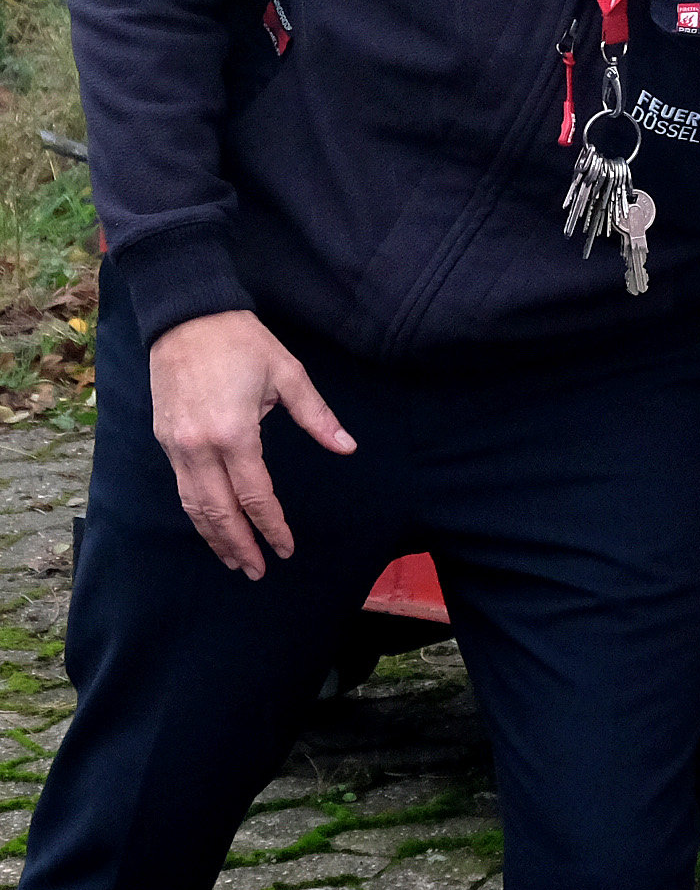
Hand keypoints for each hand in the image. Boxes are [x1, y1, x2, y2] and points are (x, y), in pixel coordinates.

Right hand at [150, 310, 355, 578]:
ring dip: (213, 537)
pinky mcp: (163, 439)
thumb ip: (316, 416)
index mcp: (234, 433)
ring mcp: (175, 446)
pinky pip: (180, 488)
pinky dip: (196, 513)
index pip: (255, 495)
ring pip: (193, 505)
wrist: (186, 318)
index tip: (286, 548)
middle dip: (239, 545)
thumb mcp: (289, 374)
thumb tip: (347, 447)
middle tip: (258, 572)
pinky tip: (210, 526)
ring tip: (234, 560)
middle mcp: (199, 447)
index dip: (271, 525)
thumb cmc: (243, 343)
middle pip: (218, 511)